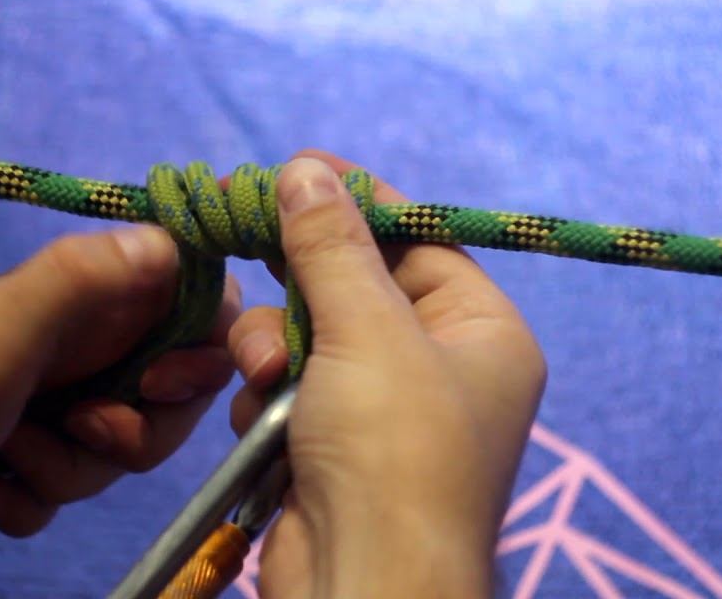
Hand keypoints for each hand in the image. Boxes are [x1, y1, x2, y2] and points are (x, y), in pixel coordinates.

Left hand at [0, 226, 239, 535]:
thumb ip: (88, 277)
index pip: (206, 310)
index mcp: (100, 296)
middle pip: (173, 398)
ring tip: (8, 456)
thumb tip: (172, 239)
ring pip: (122, 450)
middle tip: (77, 429)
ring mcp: (61, 393)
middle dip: (132, 434)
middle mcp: (91, 339)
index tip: (157, 385)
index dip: (203, 356)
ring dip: (69, 471)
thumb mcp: (7, 327)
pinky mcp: (31, 443)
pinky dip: (32, 496)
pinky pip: (70, 482)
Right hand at [228, 152, 545, 597]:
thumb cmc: (393, 451)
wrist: (364, 588)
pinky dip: (265, 396)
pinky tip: (258, 419)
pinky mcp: (331, 446)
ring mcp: (384, 411)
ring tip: (265, 374)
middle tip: (238, 221)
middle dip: (301, 278)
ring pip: (309, 335)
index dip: (357, 200)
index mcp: (482, 333)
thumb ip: (333, 247)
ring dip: (275, 346)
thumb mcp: (369, 331)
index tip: (296, 164)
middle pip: (357, 284)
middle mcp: (440, 368)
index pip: (417, 239)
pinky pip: (287, 388)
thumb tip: (307, 169)